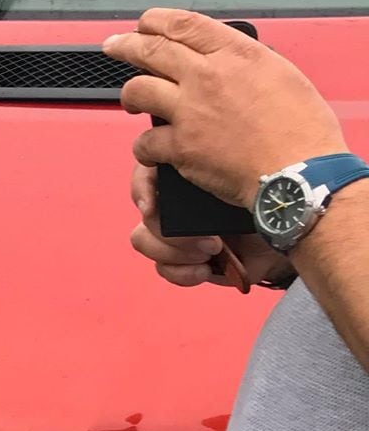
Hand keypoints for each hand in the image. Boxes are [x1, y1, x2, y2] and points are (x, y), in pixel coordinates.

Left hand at [107, 8, 344, 206]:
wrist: (299, 172)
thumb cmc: (302, 130)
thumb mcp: (282, 75)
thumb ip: (246, 64)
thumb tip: (226, 64)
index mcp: (236, 54)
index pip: (184, 24)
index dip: (156, 21)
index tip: (145, 23)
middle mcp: (207, 76)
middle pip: (151, 50)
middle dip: (125, 46)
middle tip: (114, 47)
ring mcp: (190, 111)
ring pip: (137, 90)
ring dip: (129, 95)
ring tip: (130, 100)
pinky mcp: (181, 147)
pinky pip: (145, 142)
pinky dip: (144, 147)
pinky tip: (150, 150)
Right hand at [128, 163, 283, 289]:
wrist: (290, 231)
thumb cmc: (264, 192)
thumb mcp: (229, 165)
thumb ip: (196, 158)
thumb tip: (163, 164)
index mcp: (186, 175)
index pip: (145, 174)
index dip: (140, 189)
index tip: (150, 205)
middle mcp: (179, 204)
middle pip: (143, 215)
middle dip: (169, 232)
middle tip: (210, 238)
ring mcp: (181, 235)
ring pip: (143, 241)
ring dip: (174, 251)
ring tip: (212, 251)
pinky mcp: (189, 262)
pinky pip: (165, 269)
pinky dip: (182, 272)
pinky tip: (206, 269)